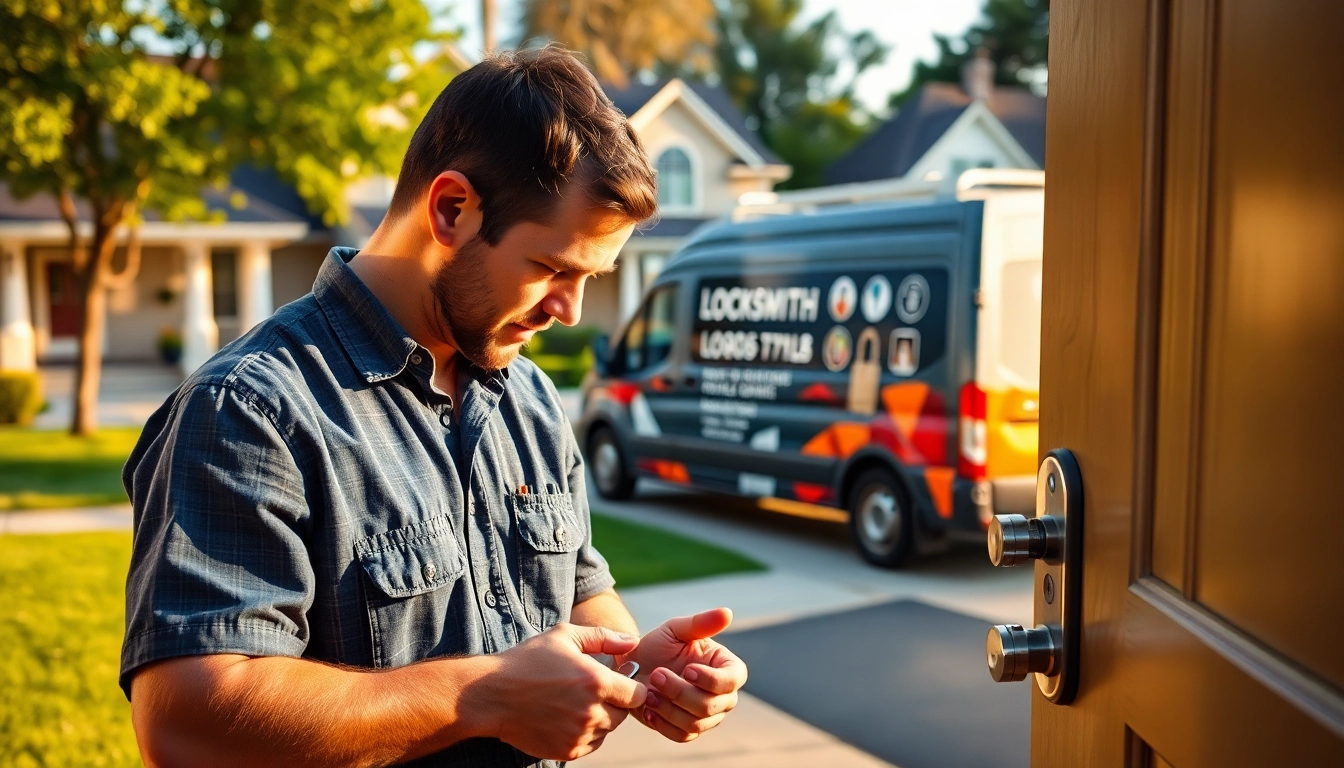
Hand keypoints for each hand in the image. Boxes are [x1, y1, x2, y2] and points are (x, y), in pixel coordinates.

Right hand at [477, 622, 647, 760]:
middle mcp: (591, 712)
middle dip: (614, 702)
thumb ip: (603, 637)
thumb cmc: (528, 661)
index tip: (618, 681)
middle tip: (591, 689)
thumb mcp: (564, 637)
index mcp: (596, 682)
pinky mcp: (567, 751)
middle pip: (623, 714)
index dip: (631, 686)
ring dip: (599, 718)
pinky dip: (586, 733)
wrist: (492, 695)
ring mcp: (579, 735)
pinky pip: (591, 744)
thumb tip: (633, 642)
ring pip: (607, 730)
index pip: (637, 694)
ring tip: (575, 702)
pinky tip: (566, 716)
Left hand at [621, 608, 747, 742]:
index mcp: (726, 667)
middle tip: (656, 675)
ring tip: (648, 691)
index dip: (712, 679)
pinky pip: (681, 735)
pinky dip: (663, 723)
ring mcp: (707, 716)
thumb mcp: (676, 629)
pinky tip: (648, 709)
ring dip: (669, 708)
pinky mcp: (688, 730)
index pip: (733, 680)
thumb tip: (727, 612)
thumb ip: (701, 623)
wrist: (634, 667)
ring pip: (696, 723)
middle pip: (712, 705)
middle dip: (680, 692)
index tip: (687, 669)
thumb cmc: (659, 644)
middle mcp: (723, 695)